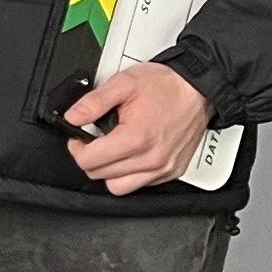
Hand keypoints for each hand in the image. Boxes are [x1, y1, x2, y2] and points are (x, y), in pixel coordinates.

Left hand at [63, 61, 211, 194]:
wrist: (199, 89)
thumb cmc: (168, 86)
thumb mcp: (124, 84)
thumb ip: (93, 102)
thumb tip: (72, 117)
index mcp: (135, 138)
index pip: (89, 162)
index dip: (76, 148)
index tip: (78, 138)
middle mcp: (151, 159)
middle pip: (100, 175)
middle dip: (91, 158)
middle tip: (94, 141)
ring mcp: (163, 168)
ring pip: (119, 187)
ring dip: (109, 171)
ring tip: (112, 150)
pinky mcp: (172, 172)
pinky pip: (141, 184)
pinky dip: (130, 174)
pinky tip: (131, 155)